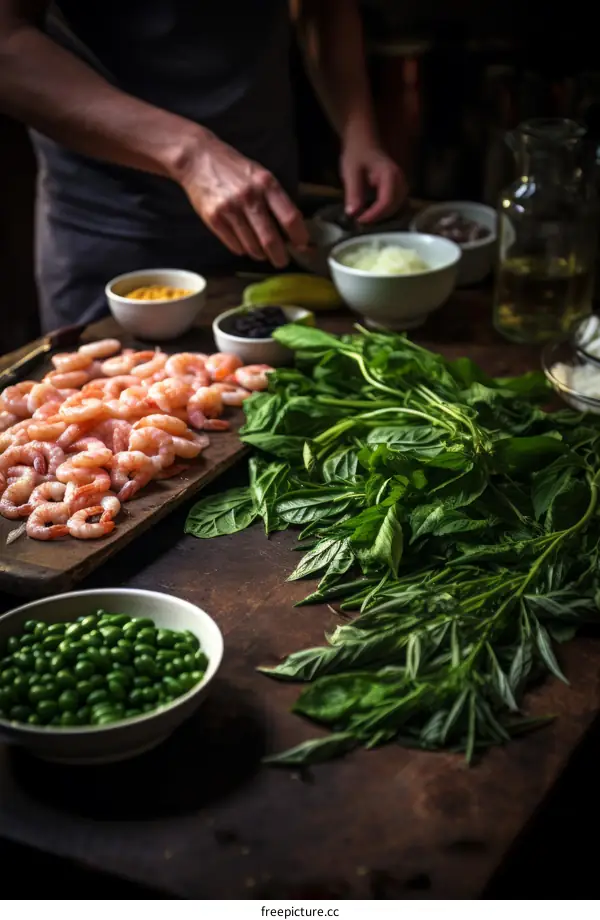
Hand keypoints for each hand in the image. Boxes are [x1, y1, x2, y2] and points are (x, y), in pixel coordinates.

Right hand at [181, 133, 308, 267]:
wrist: (198, 159)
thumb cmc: (234, 169)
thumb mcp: (260, 175)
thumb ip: (276, 199)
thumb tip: (293, 228)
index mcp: (266, 184)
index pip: (290, 218)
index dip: (299, 237)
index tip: (303, 246)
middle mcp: (249, 198)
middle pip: (270, 240)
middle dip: (280, 257)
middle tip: (282, 261)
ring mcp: (230, 210)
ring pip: (252, 247)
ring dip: (260, 254)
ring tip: (261, 251)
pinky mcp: (214, 219)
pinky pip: (235, 246)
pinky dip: (243, 249)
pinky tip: (243, 241)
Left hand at [341, 141, 406, 223]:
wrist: (364, 141)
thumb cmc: (357, 153)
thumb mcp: (351, 172)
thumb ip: (353, 192)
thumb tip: (352, 214)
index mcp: (389, 175)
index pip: (386, 201)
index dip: (374, 215)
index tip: (359, 221)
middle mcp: (400, 180)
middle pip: (394, 206)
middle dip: (378, 217)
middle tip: (360, 221)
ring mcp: (401, 183)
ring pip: (397, 207)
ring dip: (382, 215)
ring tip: (366, 218)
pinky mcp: (398, 187)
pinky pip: (395, 203)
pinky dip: (385, 211)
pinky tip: (372, 212)